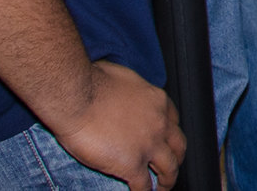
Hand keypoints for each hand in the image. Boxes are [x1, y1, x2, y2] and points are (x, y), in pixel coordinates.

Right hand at [49, 61, 185, 190]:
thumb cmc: (92, 81)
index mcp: (158, 101)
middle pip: (179, 145)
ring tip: (164, 188)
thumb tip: (122, 90)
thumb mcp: (122, 76)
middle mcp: (160, 123)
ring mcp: (148, 145)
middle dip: (177, 158)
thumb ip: (130, 90)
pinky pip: (144, 185)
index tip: (166, 140)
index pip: (174, 121)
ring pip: (169, 168)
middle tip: (172, 166)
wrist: (77, 96)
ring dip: (168, 180)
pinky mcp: (131, 164)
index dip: (171, 133)